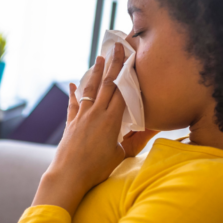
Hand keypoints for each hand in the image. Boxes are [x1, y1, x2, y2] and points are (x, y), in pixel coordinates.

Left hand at [31, 44, 157, 214]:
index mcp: (111, 119)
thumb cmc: (97, 168)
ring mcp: (82, 116)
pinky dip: (74, 93)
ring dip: (96, 72)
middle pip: (106, 83)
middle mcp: (96, 113)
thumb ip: (136, 140)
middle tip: (118, 46)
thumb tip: (153, 129)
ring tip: (100, 57)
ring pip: (90, 89)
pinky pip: (73, 104)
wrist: (69, 175)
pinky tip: (73, 84)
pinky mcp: (71, 123)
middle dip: (114, 64)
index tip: (132, 57)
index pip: (121, 90)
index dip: (127, 73)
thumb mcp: (122, 154)